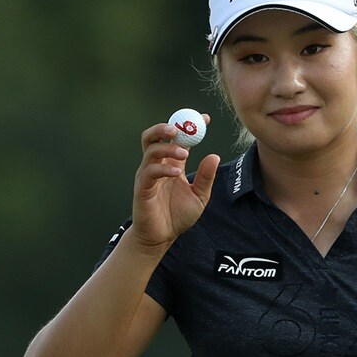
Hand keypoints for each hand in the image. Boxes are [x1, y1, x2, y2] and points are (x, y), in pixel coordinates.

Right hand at [128, 115, 219, 251]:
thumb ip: (206, 177)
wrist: (161, 238)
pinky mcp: (142, 188)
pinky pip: (150, 172)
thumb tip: (214, 156)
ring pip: (151, 150)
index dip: (189, 126)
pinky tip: (176, 172)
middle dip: (166, 127)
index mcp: (170, 164)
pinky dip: (163, 168)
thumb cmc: (177, 216)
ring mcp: (147, 175)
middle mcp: (157, 165)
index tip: (205, 119)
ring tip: (185, 153)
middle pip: (153, 136)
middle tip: (181, 128)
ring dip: (168, 147)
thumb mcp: (199, 196)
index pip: (177, 138)